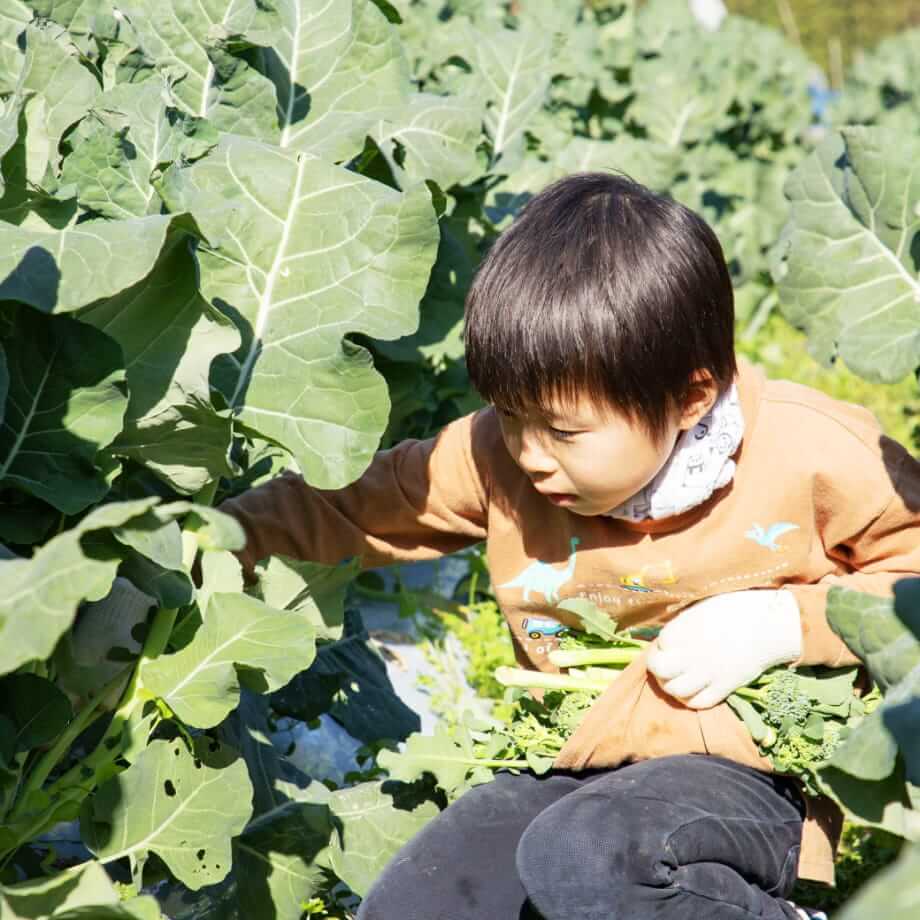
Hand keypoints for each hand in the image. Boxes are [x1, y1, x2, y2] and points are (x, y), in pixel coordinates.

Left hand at [646, 589, 802, 708]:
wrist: (769, 625)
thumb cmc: (736, 609)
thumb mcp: (702, 609)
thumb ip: (683, 625)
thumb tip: (669, 640)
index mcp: (684, 629)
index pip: (659, 644)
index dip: (662, 645)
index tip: (669, 644)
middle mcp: (690, 653)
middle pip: (659, 669)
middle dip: (657, 668)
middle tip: (665, 664)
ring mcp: (706, 672)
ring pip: (675, 690)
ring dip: (671, 686)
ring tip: (677, 679)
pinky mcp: (724, 687)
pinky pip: (699, 702)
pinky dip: (691, 699)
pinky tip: (694, 690)